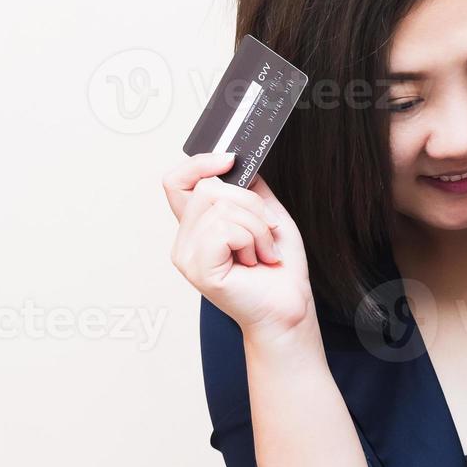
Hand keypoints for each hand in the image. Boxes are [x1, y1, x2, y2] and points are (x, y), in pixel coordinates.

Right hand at [163, 152, 314, 338]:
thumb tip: (236, 161)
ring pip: (220, 207)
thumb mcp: (267, 215)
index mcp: (198, 225)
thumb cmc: (280, 268)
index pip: (176, 181)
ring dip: (257, 228)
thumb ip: (249, 188)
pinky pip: (223, 230)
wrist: (289, 305)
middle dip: (251, 205)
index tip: (230, 161)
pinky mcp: (198, 268)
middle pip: (208, 188)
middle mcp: (185, 239)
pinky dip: (250, 240)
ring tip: (263, 252)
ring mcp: (187, 255)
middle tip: (267, 232)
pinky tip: (255, 260)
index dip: (199, 164)